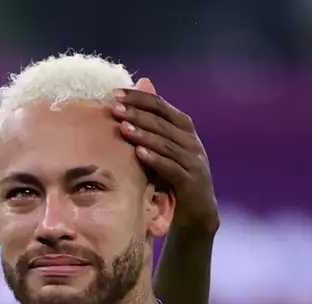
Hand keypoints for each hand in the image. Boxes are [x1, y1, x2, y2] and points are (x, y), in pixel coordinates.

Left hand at [111, 78, 219, 233]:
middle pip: (162, 122)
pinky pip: (171, 168)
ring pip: (166, 143)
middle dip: (137, 113)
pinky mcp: (190, 182)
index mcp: (184, 129)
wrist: (197, 212)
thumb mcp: (163, 148)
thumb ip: (153, 122)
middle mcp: (191, 142)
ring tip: (123, 128)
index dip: (139, 98)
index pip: (161, 106)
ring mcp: (193, 161)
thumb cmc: (174, 176)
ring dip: (143, 135)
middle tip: (114, 108)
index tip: (115, 94)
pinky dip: (155, 159)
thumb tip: (143, 83)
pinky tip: (139, 153)